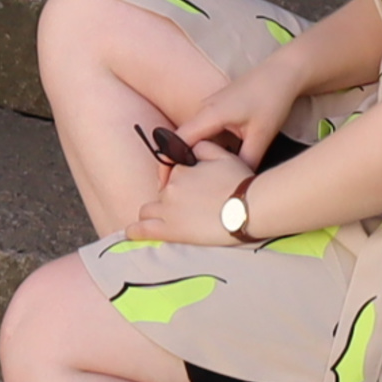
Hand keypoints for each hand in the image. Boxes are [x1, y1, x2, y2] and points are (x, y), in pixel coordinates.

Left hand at [132, 138, 257, 247]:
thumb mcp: (225, 156)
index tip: (189, 192)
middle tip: (186, 209)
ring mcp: (168, 209)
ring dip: (153, 215)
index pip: (172, 175)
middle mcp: (171, 188)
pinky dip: (135, 231)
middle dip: (169, 200)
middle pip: (161, 193)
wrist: (248, 208)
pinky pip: (142, 230)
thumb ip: (204, 147)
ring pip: (147, 211)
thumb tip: (191, 147)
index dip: (180, 183)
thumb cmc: (241, 182)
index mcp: (182, 170)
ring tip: (163, 222)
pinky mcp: (169, 230)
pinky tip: (133, 234)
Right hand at [166, 49, 305, 173]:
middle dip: (178, 167)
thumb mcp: (262, 135)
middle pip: (181, 142)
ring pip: (194, 138)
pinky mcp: (218, 109)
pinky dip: (205, 149)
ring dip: (193, 158)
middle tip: (181, 192)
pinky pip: (204, 132)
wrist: (284, 72)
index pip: (177, 142)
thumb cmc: (273, 99)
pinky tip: (216, 164)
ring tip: (198, 183)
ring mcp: (209, 108)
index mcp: (210, 114)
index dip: (168, 165)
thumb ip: (245, 163)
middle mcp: (204, 109)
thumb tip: (236, 185)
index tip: (164, 187)